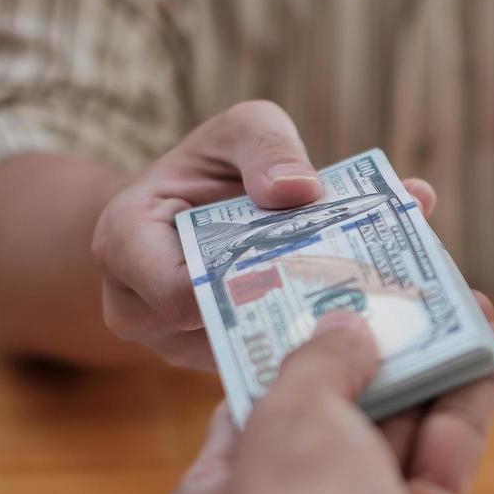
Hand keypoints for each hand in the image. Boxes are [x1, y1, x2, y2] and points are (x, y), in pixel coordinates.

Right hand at [91, 100, 437, 369]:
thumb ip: (268, 146)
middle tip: (362, 291)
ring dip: (302, 328)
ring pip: (244, 351)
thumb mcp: (242, 131)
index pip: (176, 292)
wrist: (200, 206)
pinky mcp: (211, 362)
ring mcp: (174, 344)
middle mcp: (139, 306)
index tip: (305, 262)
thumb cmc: (215, 166)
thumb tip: (300, 189)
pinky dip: (304, 338)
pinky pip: (259, 361)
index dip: (241, 284)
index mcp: (126, 244)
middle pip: (217, 329)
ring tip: (367, 303)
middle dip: (286, 307)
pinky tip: (355, 318)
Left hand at [153, 300, 493, 493]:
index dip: (282, 360)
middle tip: (395, 296)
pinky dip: (464, 402)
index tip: (317, 307)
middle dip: (368, 358)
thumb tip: (347, 331)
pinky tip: (490, 347)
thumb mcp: (288, 415)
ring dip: (427, 367)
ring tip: (459, 304)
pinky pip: (442, 457)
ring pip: (394, 435)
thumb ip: (319, 362)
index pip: (242, 423)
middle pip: (327, 425)